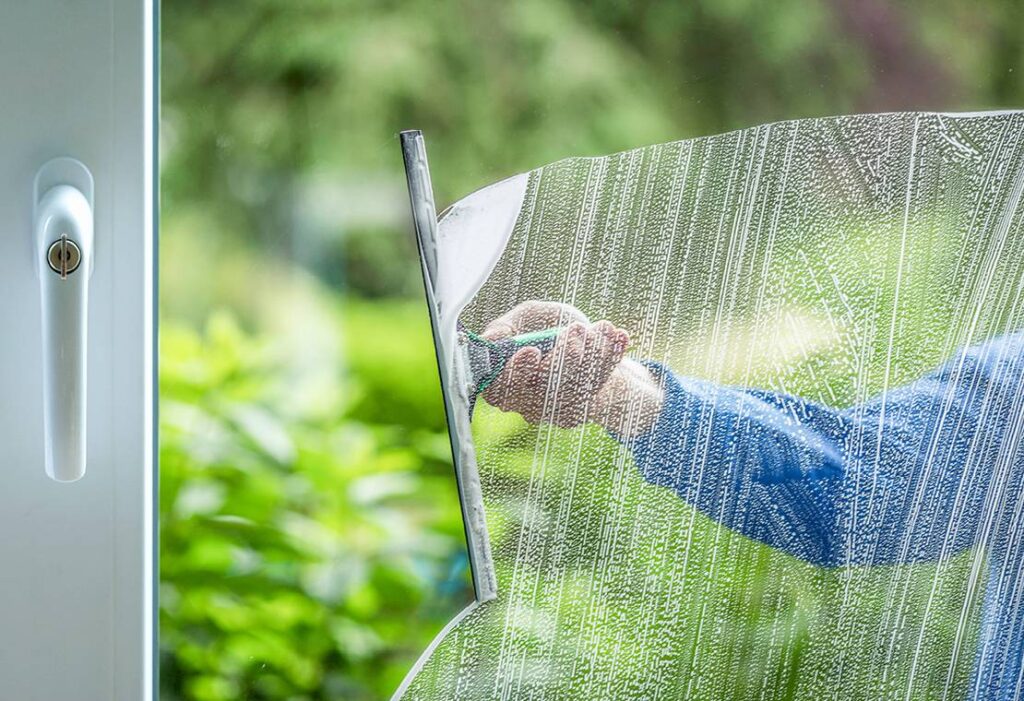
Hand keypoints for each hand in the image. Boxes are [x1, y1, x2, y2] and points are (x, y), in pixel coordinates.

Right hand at [480, 301, 663, 435]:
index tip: (533, 350)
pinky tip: (619, 337)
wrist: (584, 340)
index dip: (516, 372)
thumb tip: (490, 339)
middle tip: (577, 330)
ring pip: (572, 391)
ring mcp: (551, 412)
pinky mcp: (578, 412)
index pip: (500, 389)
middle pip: (542, 393)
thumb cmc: (548, 327)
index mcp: (502, 381)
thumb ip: (506, 325)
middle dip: (565, 359)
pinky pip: (594, 390)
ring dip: (591, 355)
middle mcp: (523, 403)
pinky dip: (609, 360)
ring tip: (603, 327)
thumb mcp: (528, 318)